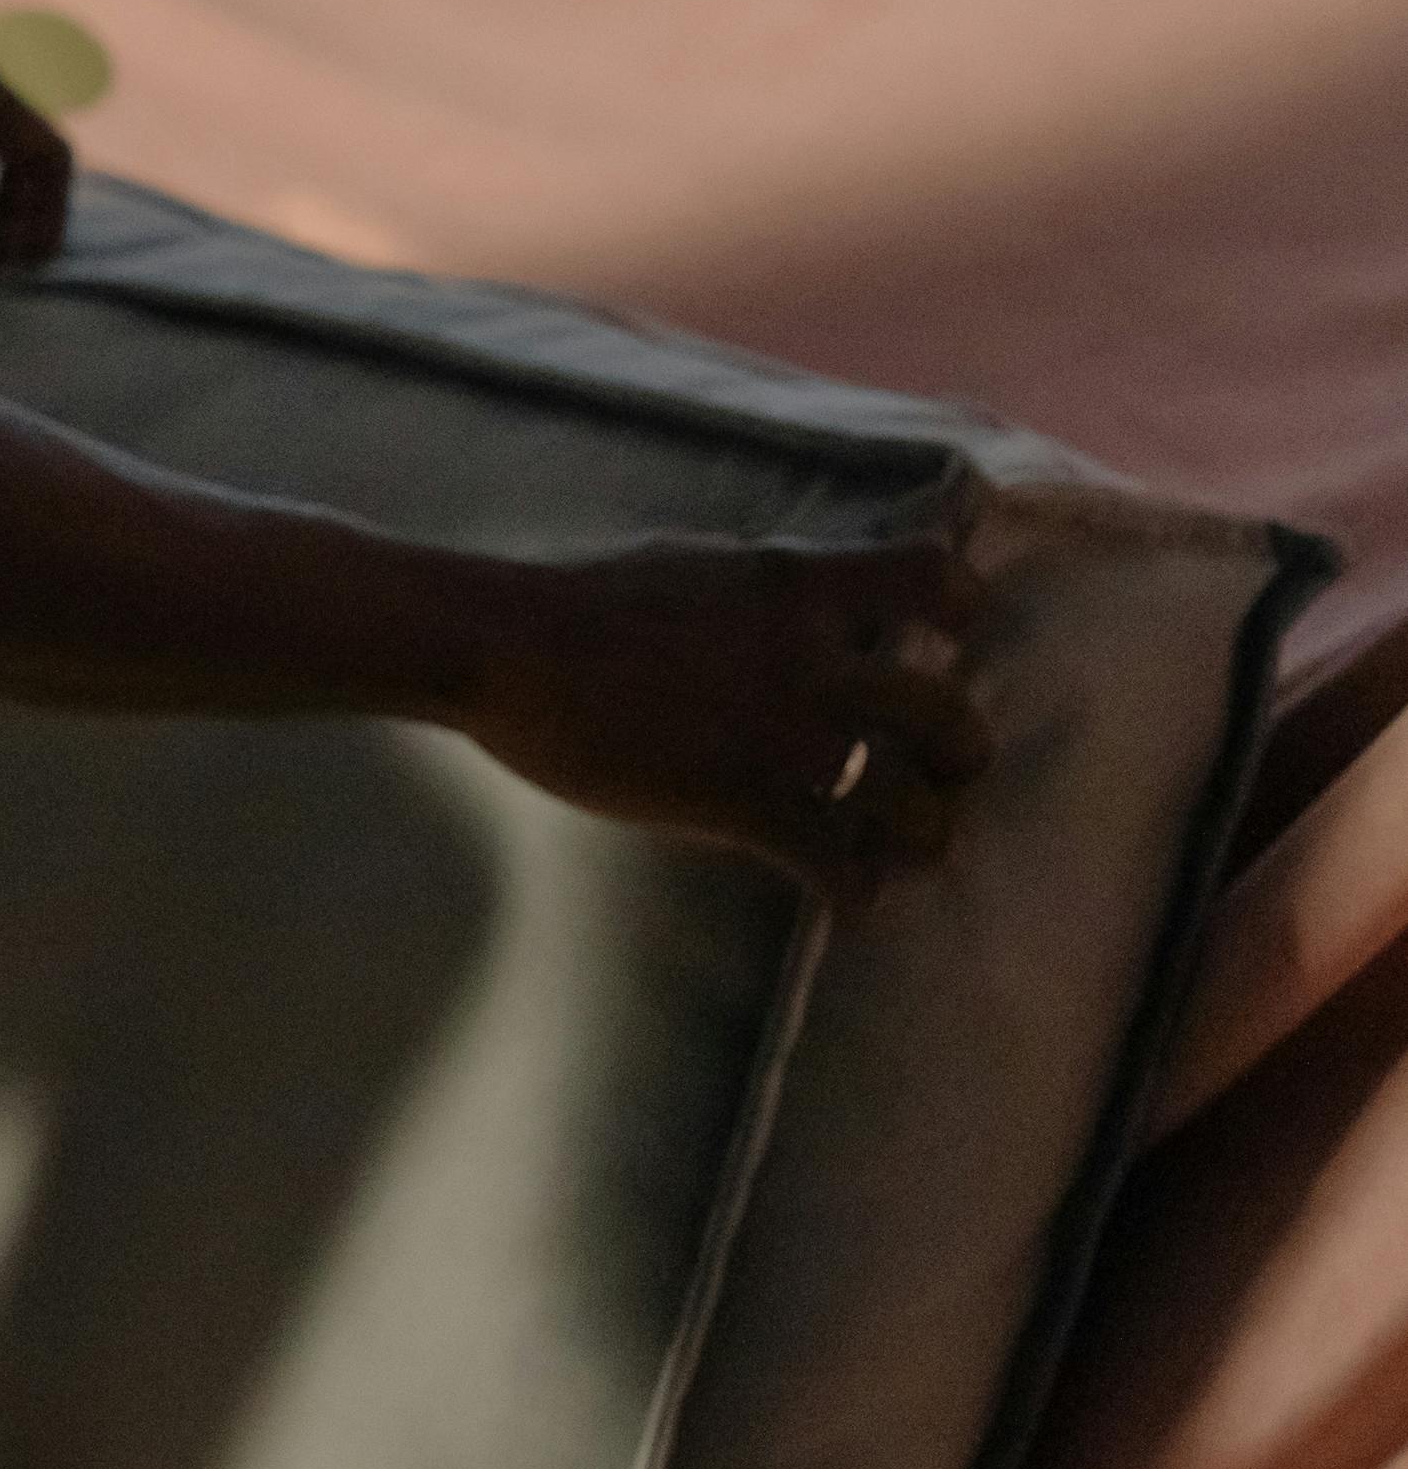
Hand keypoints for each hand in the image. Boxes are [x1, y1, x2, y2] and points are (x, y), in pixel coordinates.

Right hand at [458, 526, 993, 906]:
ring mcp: (781, 736)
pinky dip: (856, 892)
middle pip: (946, 713)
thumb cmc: (577, 600)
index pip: (931, 577)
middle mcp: (811, 659)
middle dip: (962, 753)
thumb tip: (797, 602)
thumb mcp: (696, 566)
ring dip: (923, 834)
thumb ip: (764, 590)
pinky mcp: (742, 804)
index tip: (956, 638)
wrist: (506, 648)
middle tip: (946, 772)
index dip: (962, 611)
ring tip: (909, 849)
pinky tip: (851, 902)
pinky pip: (836, 865)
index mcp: (796, 586)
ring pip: (911, 804)